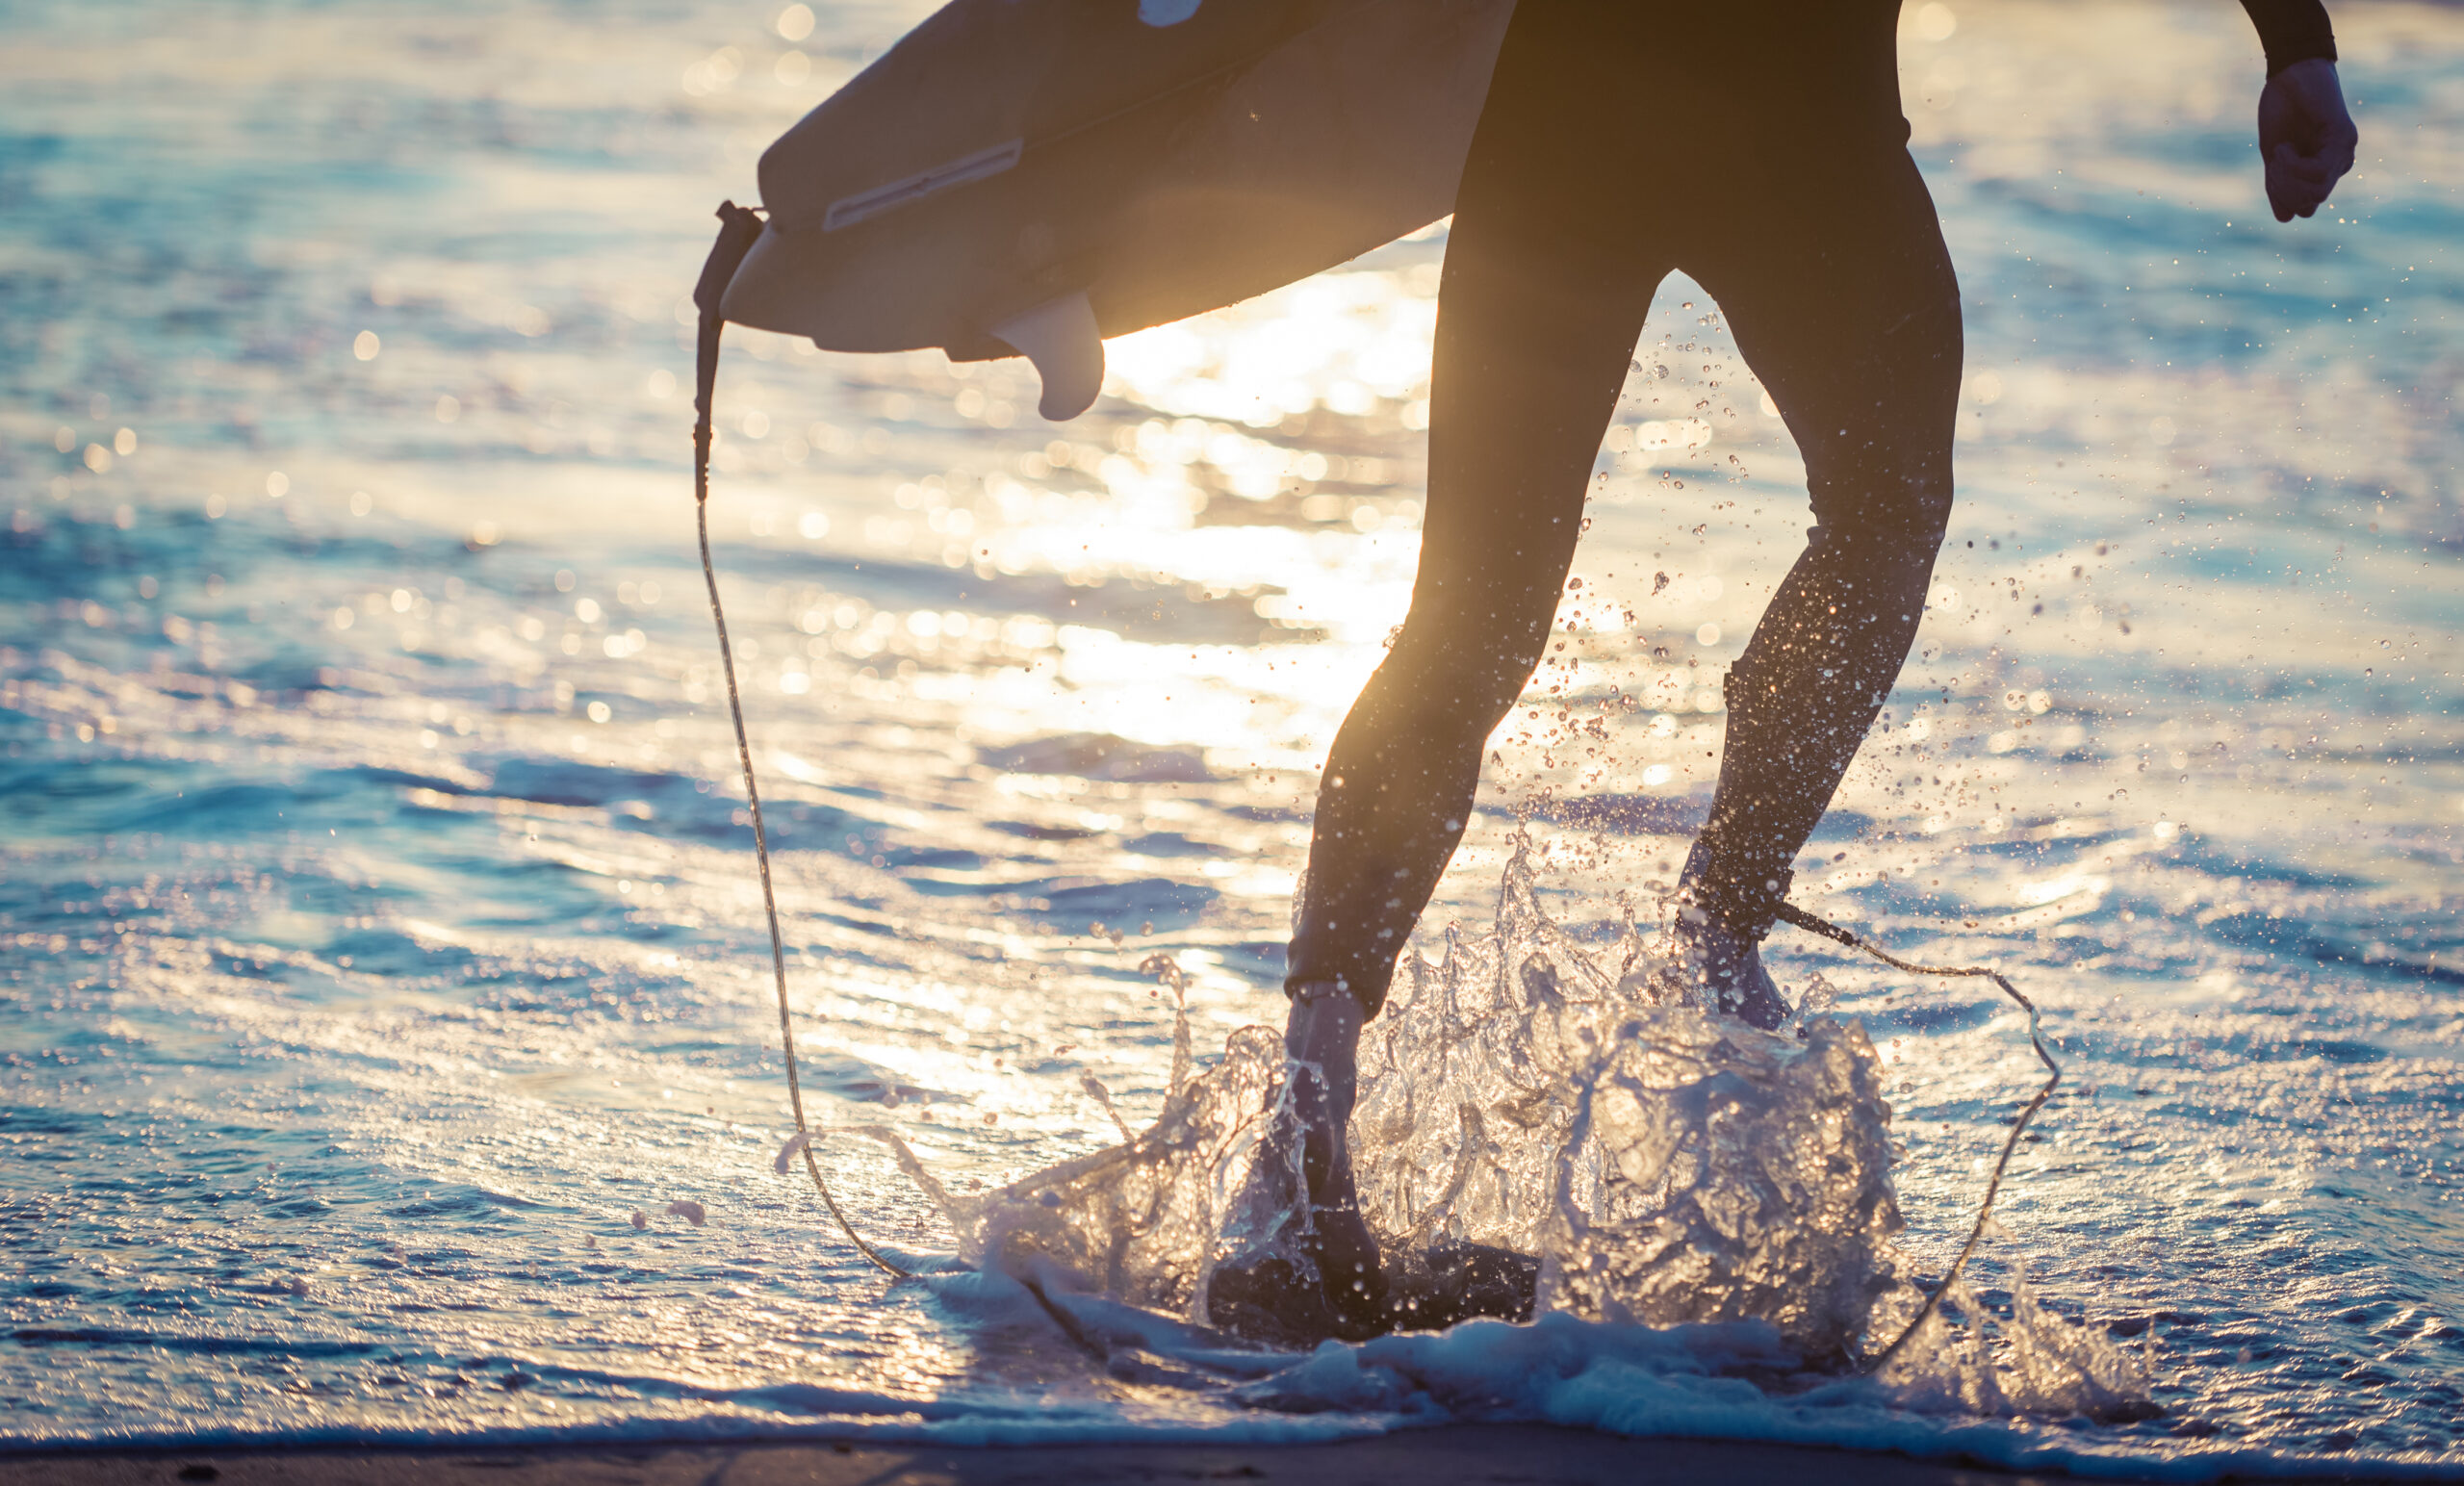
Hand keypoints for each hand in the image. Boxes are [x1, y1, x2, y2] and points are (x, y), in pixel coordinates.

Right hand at [2257, 58, 2356, 220]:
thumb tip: (2286, 218)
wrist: (2291, 73)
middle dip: (2283, 190)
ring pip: (2315, 193)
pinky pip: (2317, 173)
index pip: (2304, 208)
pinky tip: (2285, 147)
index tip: (2270, 170)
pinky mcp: (2344, 138)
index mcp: (2322, 170)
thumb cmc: (2282, 109)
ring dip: (2287, 178)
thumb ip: (2280, 184)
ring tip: (2280, 152)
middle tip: (2272, 164)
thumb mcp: (2274, 155)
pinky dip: (2293, 165)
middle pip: (2310, 204)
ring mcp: (2344, 152)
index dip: (2281, 197)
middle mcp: (2339, 164)